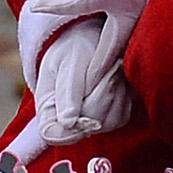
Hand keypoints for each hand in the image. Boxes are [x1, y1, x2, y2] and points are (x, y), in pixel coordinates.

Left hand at [14, 0, 172, 86]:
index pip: (77, 5)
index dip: (54, 6)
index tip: (37, 8)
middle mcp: (132, 8)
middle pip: (109, 50)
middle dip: (94, 73)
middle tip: (82, 92)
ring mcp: (150, 11)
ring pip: (128, 46)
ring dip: (112, 64)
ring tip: (99, 79)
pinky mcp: (161, 8)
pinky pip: (141, 35)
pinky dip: (129, 49)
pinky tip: (122, 53)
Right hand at [26, 13, 135, 146]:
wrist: (93, 38)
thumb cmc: (74, 47)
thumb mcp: (69, 62)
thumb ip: (68, 91)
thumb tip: (68, 122)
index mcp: (48, 108)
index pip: (52, 135)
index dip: (70, 132)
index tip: (89, 117)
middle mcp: (68, 120)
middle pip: (89, 126)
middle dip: (100, 94)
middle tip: (103, 66)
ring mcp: (92, 120)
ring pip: (109, 122)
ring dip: (114, 91)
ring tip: (110, 67)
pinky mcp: (112, 116)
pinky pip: (123, 115)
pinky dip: (124, 95)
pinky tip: (117, 76)